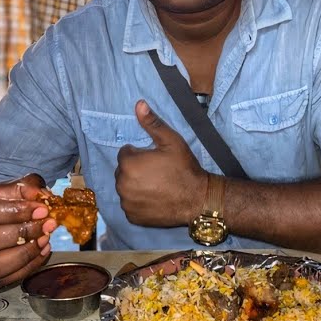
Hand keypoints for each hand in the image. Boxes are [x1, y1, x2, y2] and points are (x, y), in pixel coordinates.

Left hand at [115, 100, 206, 226]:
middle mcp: (121, 183)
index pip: (125, 154)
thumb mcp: (172, 141)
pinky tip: (154, 199)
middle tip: (157, 173)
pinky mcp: (132, 216)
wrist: (198, 199)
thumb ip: (152, 124)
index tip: (156, 160)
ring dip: (135, 186)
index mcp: (128, 163)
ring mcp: (126, 202)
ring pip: (126, 188)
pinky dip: (138, 202)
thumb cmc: (184, 168)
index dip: (140, 155)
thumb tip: (138, 104)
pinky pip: (130, 205)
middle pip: (123, 171)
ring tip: (157, 187)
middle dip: (135, 170)